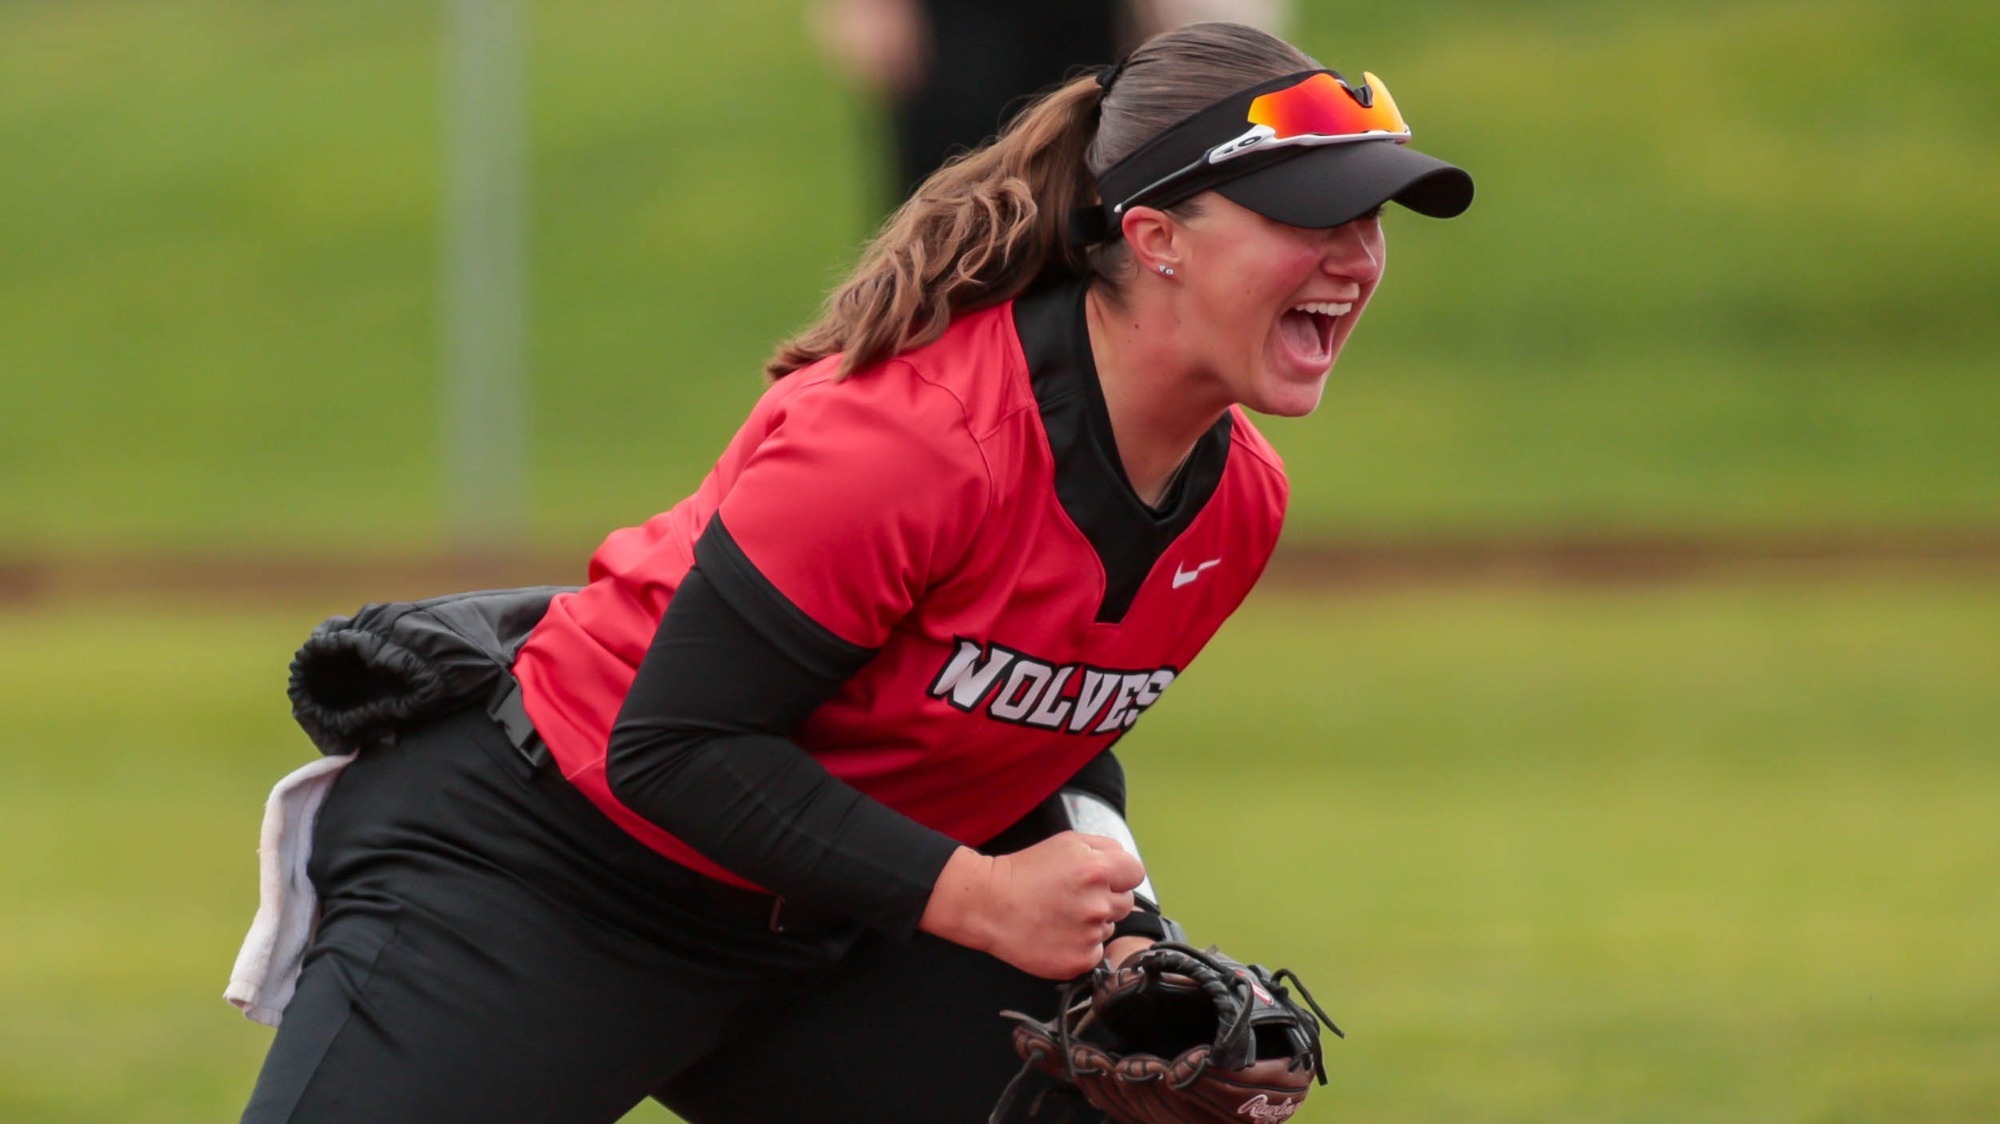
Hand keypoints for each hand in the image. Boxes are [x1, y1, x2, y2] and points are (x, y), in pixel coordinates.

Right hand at [920, 833, 1146, 978]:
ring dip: (1092, 923)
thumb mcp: (1066, 842)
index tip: (1104, 879)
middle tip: (1075, 897)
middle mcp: (1097, 904)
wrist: (989, 904)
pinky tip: (1058, 934)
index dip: (1120, 875)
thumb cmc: (1025, 871)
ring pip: (1109, 928)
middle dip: (1106, 899)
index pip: (1136, 873)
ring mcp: (1089, 935)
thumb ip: (1104, 848)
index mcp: (1097, 869)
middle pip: (1126, 903)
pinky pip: (1095, 952)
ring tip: (1061, 915)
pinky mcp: (1078, 960)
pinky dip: (1081, 945)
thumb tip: (1125, 865)